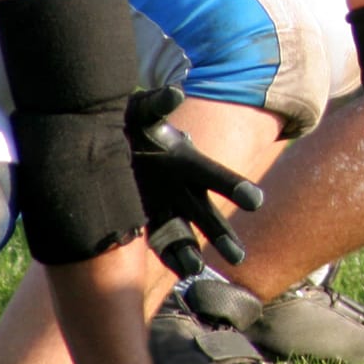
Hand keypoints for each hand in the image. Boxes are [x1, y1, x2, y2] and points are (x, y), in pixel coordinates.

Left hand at [124, 86, 263, 277]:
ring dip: (191, 252)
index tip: (256, 202)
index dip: (235, 187)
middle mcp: (183, 190)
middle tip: (237, 257)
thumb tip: (173, 93)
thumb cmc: (133, 125)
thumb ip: (157, 104)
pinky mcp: (146, 221)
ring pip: (184, 234)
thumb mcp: (142, 111)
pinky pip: (159, 242)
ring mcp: (166, 208)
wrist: (108, 145)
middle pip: (207, 215)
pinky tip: (178, 270)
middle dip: (221, 236)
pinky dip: (169, 256)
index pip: (216, 177)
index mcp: (188, 163)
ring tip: (196, 270)